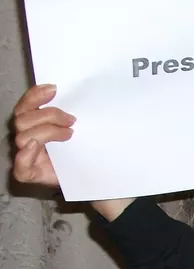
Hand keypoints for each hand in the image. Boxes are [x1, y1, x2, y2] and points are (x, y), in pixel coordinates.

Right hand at [11, 84, 132, 220]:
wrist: (99, 180)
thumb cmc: (88, 153)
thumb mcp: (82, 130)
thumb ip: (72, 115)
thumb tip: (73, 95)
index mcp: (35, 125)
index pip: (25, 105)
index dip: (35, 95)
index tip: (55, 89)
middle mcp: (28, 139)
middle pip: (22, 119)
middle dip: (49, 115)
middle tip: (72, 121)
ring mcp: (28, 157)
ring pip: (23, 137)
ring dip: (47, 131)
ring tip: (70, 134)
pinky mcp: (32, 175)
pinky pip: (20, 166)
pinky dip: (25, 155)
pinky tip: (35, 147)